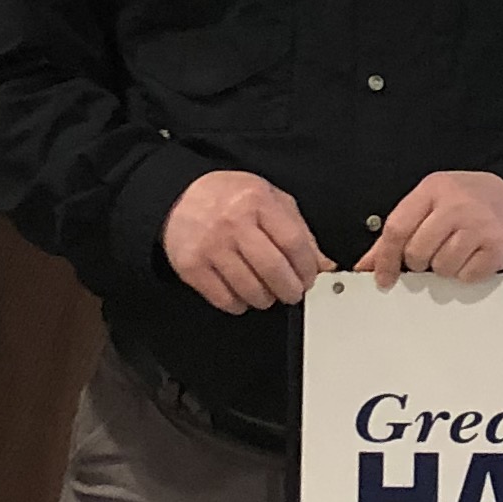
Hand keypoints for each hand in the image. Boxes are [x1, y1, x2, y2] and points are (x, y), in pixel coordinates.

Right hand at [164, 169, 327, 312]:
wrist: (180, 197)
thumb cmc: (228, 198)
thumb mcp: (269, 199)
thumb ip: (298, 229)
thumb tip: (323, 264)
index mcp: (257, 201)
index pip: (293, 242)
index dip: (307, 267)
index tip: (309, 277)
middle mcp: (233, 223)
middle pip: (274, 270)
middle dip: (291, 290)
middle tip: (293, 292)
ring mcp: (211, 246)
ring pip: (250, 290)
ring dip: (266, 300)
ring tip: (268, 293)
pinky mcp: (192, 266)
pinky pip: (224, 299)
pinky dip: (239, 304)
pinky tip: (242, 294)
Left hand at [357, 171, 502, 284]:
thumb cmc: (469, 201)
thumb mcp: (431, 204)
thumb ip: (399, 232)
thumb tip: (369, 264)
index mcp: (433, 189)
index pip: (397, 228)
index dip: (385, 259)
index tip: (383, 277)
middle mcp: (456, 204)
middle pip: (417, 253)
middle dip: (420, 262)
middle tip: (433, 253)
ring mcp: (479, 224)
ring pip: (442, 268)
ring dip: (446, 268)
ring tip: (458, 250)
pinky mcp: (499, 245)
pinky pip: (467, 275)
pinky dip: (467, 273)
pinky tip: (474, 256)